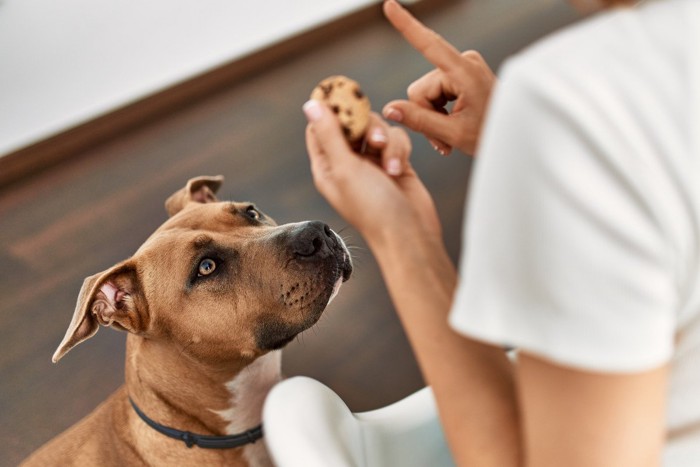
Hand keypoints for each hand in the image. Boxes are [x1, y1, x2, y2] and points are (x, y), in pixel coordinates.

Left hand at [304, 100, 441, 243]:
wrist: (409, 234)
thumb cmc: (373, 208)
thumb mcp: (345, 168)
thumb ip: (329, 134)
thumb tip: (310, 105)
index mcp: (327, 166)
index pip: (319, 127)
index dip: (330, 109)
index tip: (342, 94)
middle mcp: (347, 163)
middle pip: (351, 123)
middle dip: (365, 126)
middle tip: (373, 139)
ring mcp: (372, 163)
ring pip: (377, 129)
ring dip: (386, 141)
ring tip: (390, 164)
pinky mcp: (396, 163)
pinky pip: (397, 139)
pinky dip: (400, 150)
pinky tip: (400, 169)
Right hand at [382, 0, 495, 155]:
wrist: (513, 135)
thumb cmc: (490, 134)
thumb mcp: (453, 134)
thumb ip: (419, 120)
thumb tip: (389, 109)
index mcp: (465, 72)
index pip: (429, 45)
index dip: (406, 26)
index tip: (389, 5)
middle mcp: (463, 62)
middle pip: (420, 90)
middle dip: (426, 115)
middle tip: (444, 140)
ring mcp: (462, 67)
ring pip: (424, 94)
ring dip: (432, 118)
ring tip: (450, 136)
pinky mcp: (459, 74)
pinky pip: (433, 94)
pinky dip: (438, 114)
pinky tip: (451, 127)